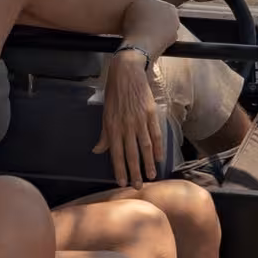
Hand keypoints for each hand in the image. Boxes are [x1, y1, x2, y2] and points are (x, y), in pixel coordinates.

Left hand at [94, 50, 165, 186]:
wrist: (126, 71)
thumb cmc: (114, 92)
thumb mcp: (105, 113)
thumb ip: (104, 134)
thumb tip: (98, 150)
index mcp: (112, 127)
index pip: (116, 153)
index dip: (119, 169)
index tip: (122, 182)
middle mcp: (126, 126)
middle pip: (131, 153)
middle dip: (134, 171)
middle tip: (138, 186)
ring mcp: (139, 120)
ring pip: (144, 147)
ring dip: (147, 163)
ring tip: (150, 176)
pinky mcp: (150, 113)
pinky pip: (155, 134)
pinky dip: (158, 147)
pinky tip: (159, 158)